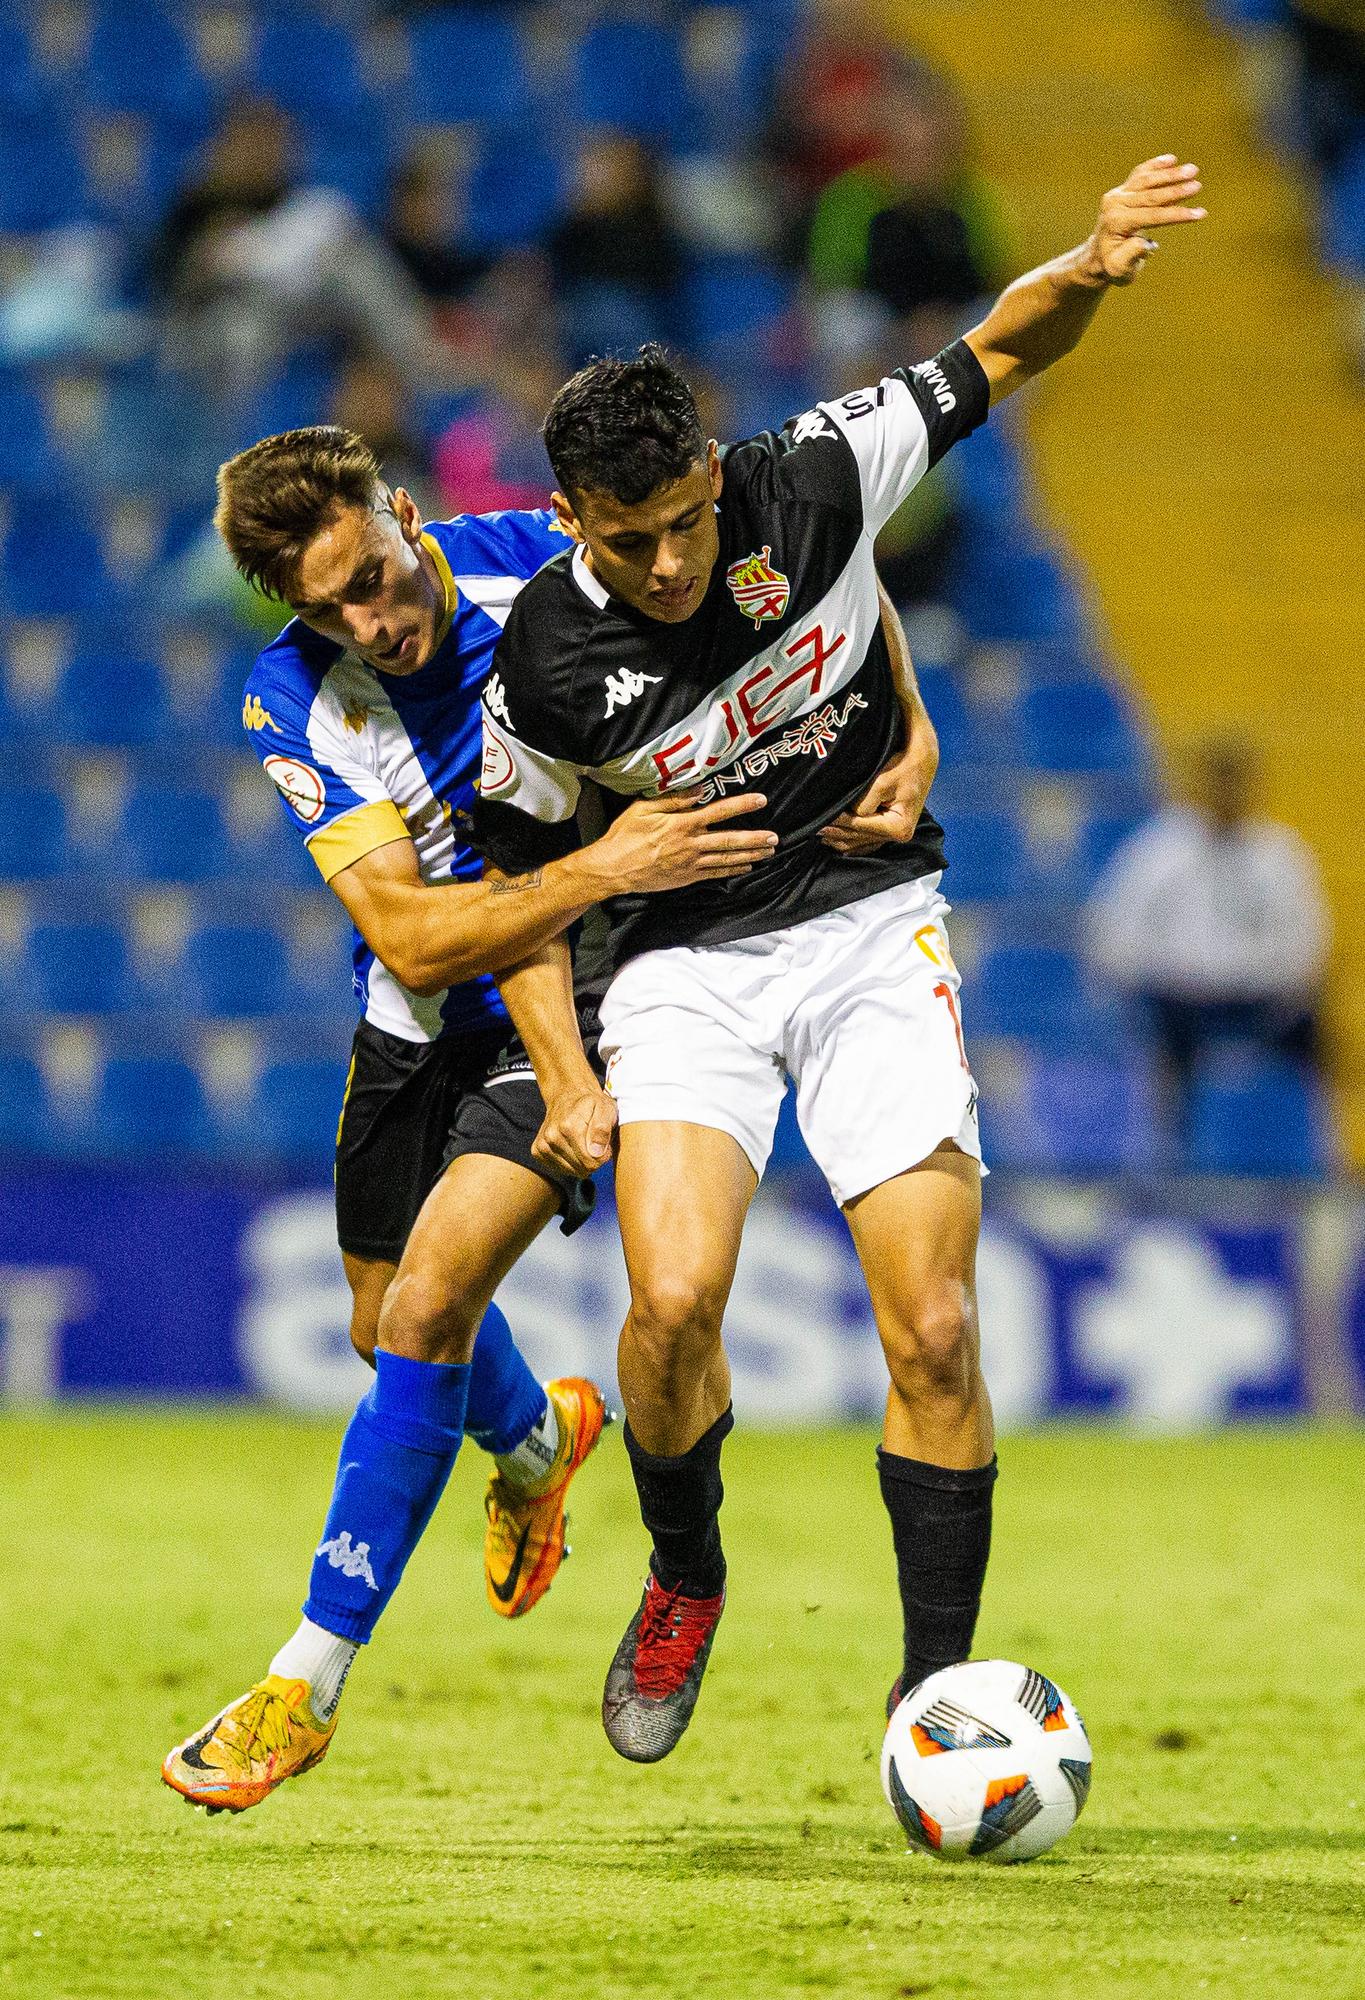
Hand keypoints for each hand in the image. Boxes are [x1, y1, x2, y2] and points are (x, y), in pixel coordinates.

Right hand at [533, 1082, 618, 1176]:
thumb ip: (603, 1129)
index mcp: (569, 1127)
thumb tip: (595, 1152)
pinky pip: (560, 1170)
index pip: (591, 1163)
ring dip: (581, 1161)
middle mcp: (552, 1137)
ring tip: (583, 1143)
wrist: (567, 1095)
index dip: (603, 1156)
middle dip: (593, 1159)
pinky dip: (569, 1162)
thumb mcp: (605, 1108)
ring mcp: (543, 1145)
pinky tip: (572, 1147)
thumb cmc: (591, 1104)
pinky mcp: (537, 1151)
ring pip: (572, 1171)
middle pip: (582, 1169)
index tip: (604, 1144)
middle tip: (594, 1143)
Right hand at [597, 789, 778, 893]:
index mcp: (682, 824)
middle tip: (775, 837)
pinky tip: (746, 867)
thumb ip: (674, 800)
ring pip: (727, 858)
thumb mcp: (643, 809)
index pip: (719, 811)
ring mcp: (691, 863)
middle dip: (755, 838)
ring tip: (768, 852)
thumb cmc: (625, 835)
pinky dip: (733, 870)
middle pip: (730, 840)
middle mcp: (691, 844)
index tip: (761, 800)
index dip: (742, 805)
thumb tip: (700, 791)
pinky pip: (715, 873)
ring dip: (750, 854)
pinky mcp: (687, 877)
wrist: (613, 869)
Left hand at [819, 725, 937, 855]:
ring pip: (861, 842)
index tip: (822, 817)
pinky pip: (866, 842)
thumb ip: (863, 801)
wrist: (921, 760)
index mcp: (898, 826)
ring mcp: (894, 834)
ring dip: (840, 839)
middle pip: (860, 837)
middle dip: (836, 831)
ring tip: (819, 834)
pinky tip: (835, 841)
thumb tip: (846, 813)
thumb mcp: (883, 781)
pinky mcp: (889, 829)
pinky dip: (850, 842)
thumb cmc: (903, 767)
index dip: (841, 821)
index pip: (862, 825)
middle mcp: (898, 835)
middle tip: (813, 828)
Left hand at [1080, 156, 1206, 286]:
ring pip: (1147, 180)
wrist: (1098, 256)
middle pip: (1151, 195)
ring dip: (1171, 174)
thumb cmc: (1113, 266)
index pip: (1152, 216)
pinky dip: (1156, 166)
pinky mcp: (1122, 189)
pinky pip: (1140, 174)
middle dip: (1176, 191)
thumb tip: (1146, 245)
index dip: (1177, 214)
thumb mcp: (1120, 269)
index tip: (1200, 214)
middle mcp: (1115, 205)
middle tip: (1198, 186)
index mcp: (1116, 223)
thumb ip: (1131, 256)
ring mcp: (1117, 194)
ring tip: (1193, 170)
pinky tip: (1172, 159)